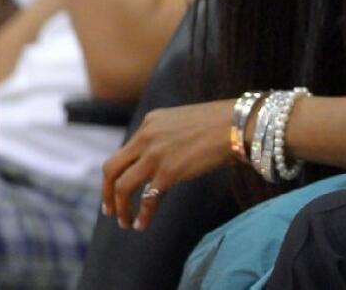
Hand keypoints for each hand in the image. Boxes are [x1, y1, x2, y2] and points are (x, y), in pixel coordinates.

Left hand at [101, 100, 233, 231]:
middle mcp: (146, 137)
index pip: (124, 152)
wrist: (238, 124)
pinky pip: (147, 199)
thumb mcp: (183, 121)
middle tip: (109, 210)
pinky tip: (142, 224)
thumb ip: (165, 136)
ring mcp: (155, 155)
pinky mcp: (169, 172)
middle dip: (107, 193)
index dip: (118, 174)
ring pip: (122, 187)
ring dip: (120, 208)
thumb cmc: (220, 122)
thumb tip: (160, 158)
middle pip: (111, 169)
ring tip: (125, 222)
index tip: (117, 188)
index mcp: (150, 122)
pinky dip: (142, 215)